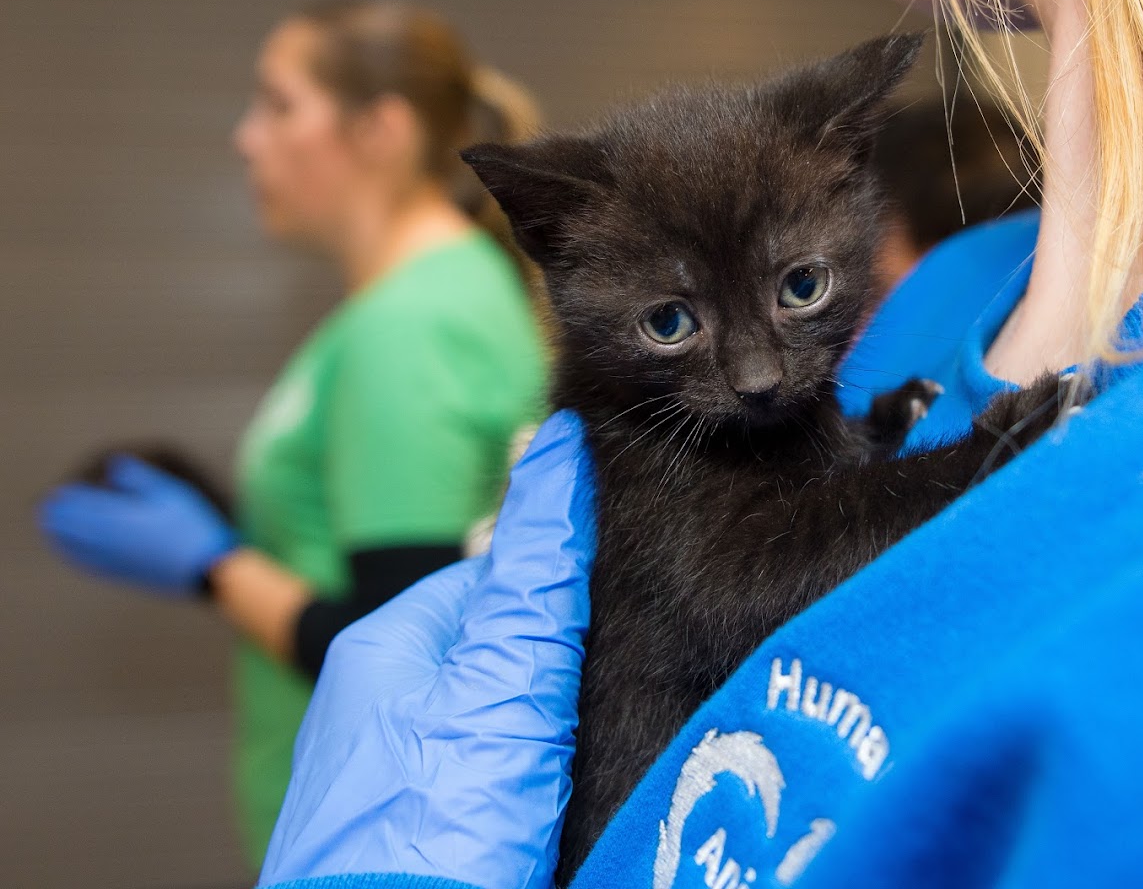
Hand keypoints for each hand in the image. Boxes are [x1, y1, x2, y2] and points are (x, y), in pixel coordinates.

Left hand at [39, 456, 237, 595]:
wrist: (202, 566)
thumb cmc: (189, 526)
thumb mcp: (169, 491)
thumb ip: (137, 477)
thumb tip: (114, 464)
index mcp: (116, 517)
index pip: (79, 505)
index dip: (67, 497)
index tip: (60, 491)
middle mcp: (106, 539)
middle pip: (68, 527)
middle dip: (57, 515)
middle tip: (50, 506)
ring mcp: (111, 558)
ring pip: (71, 547)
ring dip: (59, 535)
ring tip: (51, 526)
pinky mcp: (119, 572)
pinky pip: (85, 564)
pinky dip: (71, 555)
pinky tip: (71, 553)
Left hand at [260, 410, 596, 888]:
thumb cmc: (438, 829)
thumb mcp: (504, 678)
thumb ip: (535, 569)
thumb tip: (556, 446)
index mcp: (388, 645)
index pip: (495, 576)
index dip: (564, 585)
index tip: (627, 602)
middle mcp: (380, 704)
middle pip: (497, 647)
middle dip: (562, 658)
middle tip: (623, 681)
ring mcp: (395, 774)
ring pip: (497, 715)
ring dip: (554, 724)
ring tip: (603, 741)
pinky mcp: (421, 831)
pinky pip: (488, 776)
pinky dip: (533, 779)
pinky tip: (566, 796)